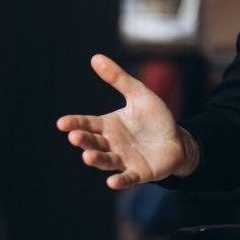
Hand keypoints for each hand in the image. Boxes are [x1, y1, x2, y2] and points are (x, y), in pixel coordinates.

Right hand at [56, 54, 198, 189]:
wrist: (177, 139)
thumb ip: (118, 78)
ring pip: (106, 161)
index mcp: (109, 125)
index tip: (62, 123)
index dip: (75, 124)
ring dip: (96, 160)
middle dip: (84, 140)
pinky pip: (127, 177)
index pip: (88, 124)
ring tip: (87, 157)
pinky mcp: (139, 172)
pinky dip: (120, 181)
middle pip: (94, 142)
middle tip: (74, 137)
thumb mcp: (138, 94)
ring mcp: (124, 160)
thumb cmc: (155, 118)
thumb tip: (95, 57)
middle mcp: (112, 144)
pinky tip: (112, 182)